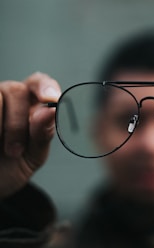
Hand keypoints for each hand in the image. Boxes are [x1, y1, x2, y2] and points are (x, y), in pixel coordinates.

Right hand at [0, 72, 60, 198]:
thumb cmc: (11, 168)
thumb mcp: (33, 155)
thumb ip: (43, 133)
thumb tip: (50, 110)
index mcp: (30, 105)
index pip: (39, 83)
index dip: (45, 86)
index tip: (50, 99)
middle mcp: (7, 99)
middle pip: (16, 90)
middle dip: (18, 122)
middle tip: (15, 150)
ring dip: (4, 126)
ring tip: (2, 151)